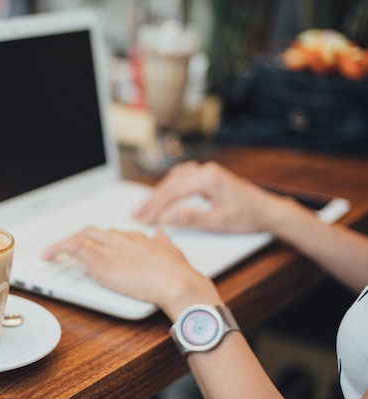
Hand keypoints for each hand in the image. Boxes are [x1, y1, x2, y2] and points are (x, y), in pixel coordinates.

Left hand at [42, 226, 221, 320]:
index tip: (95, 245)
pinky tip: (47, 254)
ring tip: (51, 251)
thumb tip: (160, 233)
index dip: (101, 240)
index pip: (112, 234)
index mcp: (137, 237)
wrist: (176, 282)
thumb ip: (163, 242)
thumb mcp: (172, 252)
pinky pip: (71, 247)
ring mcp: (108, 247)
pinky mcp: (99, 259)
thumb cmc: (178, 273)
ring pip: (80, 237)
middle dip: (80, 239)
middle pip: (93, 232)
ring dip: (65, 244)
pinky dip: (56, 249)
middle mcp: (120, 238)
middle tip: (70, 247)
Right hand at [134, 161, 288, 232]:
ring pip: (174, 180)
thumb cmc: (248, 216)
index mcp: (207, 178)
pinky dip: (170, 188)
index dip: (154, 206)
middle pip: (170, 184)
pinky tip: (164, 195)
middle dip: (152, 201)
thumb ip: (190, 218)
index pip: (172, 191)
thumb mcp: (218, 222)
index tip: (142, 218)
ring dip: (159, 194)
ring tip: (146, 208)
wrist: (268, 210)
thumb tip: (165, 217)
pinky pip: (182, 179)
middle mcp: (205, 170)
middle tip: (137, 215)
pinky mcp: (208, 176)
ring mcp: (206, 171)